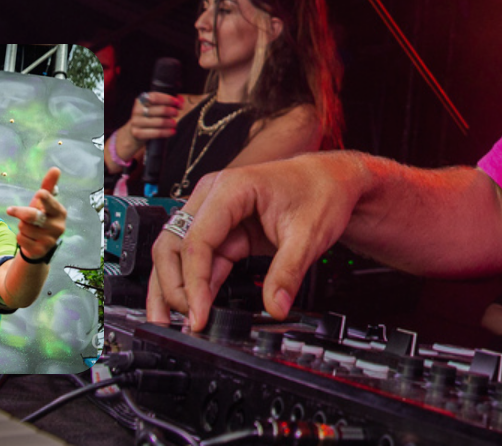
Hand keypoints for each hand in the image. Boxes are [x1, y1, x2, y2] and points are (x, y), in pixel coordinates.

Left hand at [5, 168, 66, 259]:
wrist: (40, 245)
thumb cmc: (41, 218)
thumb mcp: (42, 203)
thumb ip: (48, 186)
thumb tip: (55, 169)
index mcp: (60, 212)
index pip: (51, 203)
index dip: (44, 198)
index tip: (38, 194)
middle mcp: (58, 226)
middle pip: (34, 216)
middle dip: (20, 212)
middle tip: (9, 209)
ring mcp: (50, 240)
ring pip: (24, 228)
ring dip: (21, 226)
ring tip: (29, 228)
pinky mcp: (40, 251)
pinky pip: (21, 239)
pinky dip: (20, 237)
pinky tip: (28, 238)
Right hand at [118, 92, 183, 159]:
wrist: (134, 132)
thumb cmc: (149, 117)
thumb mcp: (156, 107)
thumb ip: (168, 102)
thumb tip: (181, 99)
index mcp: (141, 100)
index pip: (155, 97)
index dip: (168, 99)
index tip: (178, 103)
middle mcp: (137, 110)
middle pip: (158, 109)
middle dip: (171, 111)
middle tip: (176, 113)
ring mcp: (136, 122)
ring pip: (158, 122)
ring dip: (169, 122)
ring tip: (174, 123)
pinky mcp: (137, 133)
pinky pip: (156, 133)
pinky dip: (166, 132)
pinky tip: (172, 131)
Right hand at [154, 152, 368, 332]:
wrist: (329, 180)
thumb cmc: (319, 192)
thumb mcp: (309, 235)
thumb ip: (288, 273)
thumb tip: (276, 307)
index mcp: (230, 189)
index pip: (197, 241)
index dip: (193, 283)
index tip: (198, 314)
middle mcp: (212, 196)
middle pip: (173, 245)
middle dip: (173, 287)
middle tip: (186, 321)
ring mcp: (213, 212)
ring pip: (176, 252)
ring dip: (173, 287)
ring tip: (173, 320)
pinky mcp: (221, 229)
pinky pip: (197, 258)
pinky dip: (193, 283)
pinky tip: (194, 306)